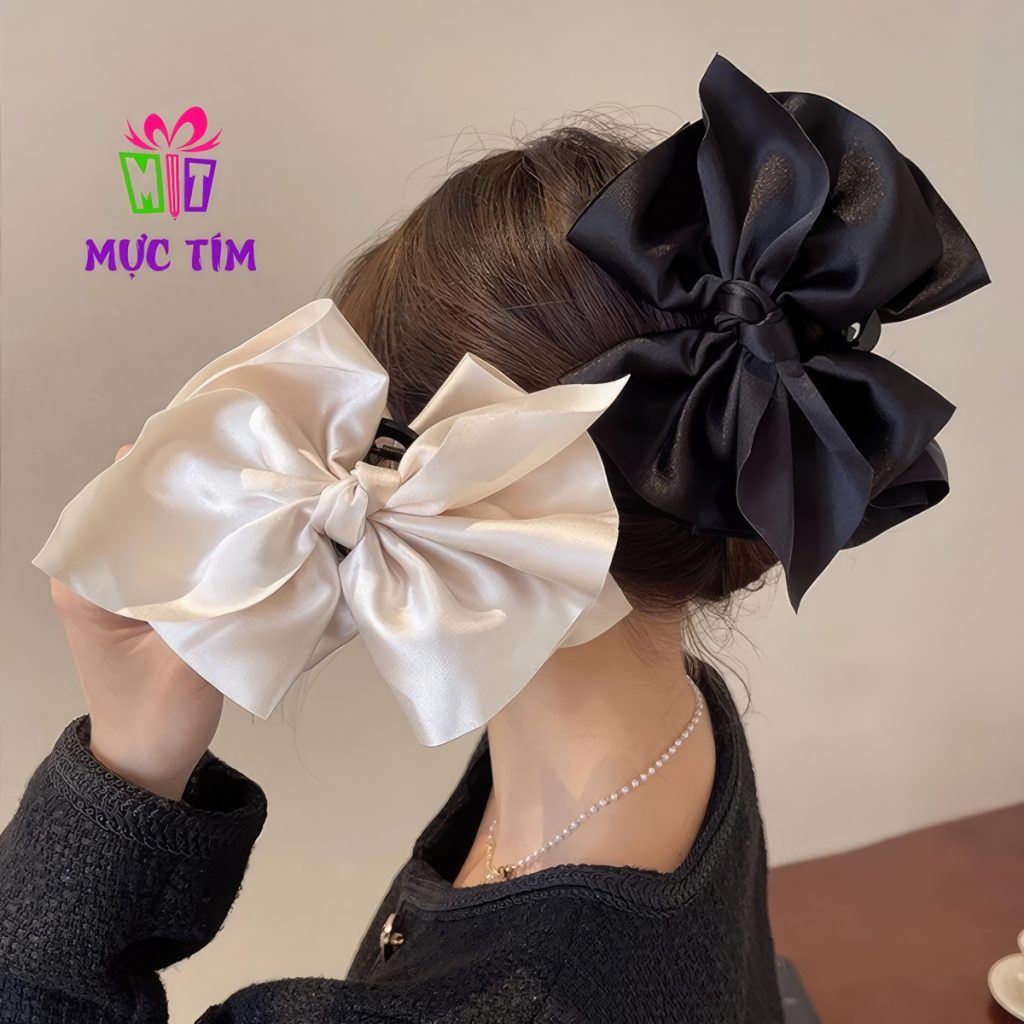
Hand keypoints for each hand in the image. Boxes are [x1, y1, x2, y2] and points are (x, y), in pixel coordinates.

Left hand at [49, 442, 224, 799]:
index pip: (115, 503)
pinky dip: (212, 536)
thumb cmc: (156, 718)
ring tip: (255, 491)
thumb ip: (221, 607)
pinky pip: (181, 548)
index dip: (163, 476)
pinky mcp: (154, 591)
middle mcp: (98, 569)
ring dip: (207, 511)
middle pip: (142, 506)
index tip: (215, 459)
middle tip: (248, 469)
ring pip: (166, 525)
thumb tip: (270, 547)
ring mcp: (126, 579)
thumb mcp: (187, 663)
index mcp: (84, 579)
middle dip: (192, 486)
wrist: (148, 763)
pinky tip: (249, 528)